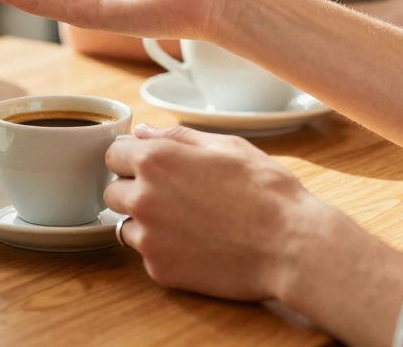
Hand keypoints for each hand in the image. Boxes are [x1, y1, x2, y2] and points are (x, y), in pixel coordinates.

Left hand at [104, 125, 332, 302]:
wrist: (290, 245)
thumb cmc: (265, 190)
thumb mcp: (226, 145)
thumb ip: (176, 137)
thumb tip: (142, 132)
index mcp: (155, 160)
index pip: (113, 154)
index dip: (132, 159)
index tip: (151, 167)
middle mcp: (143, 197)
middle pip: (112, 192)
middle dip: (134, 190)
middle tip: (173, 196)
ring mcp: (148, 238)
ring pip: (125, 226)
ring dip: (145, 222)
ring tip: (187, 222)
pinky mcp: (160, 270)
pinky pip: (147, 255)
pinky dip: (164, 250)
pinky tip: (197, 245)